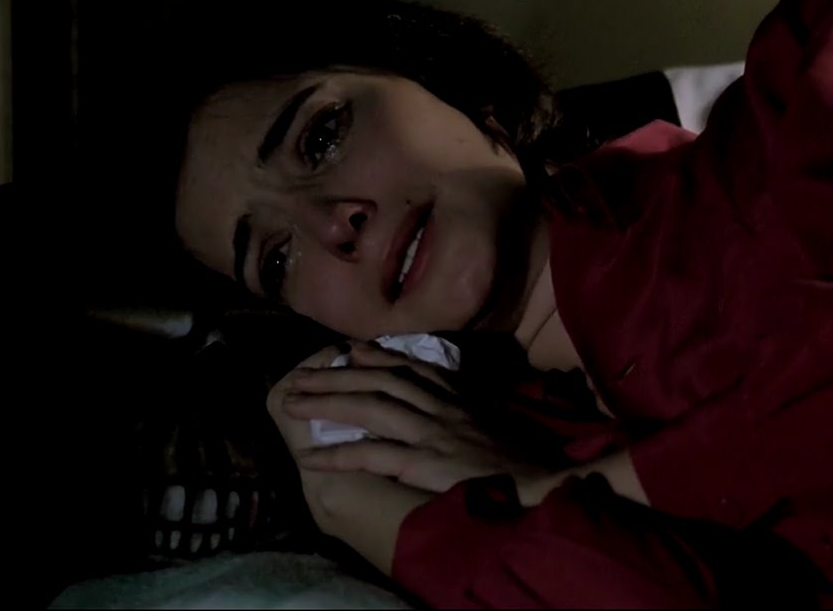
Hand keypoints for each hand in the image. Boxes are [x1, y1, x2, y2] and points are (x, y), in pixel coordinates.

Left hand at [271, 342, 549, 493]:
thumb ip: (465, 407)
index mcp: (456, 396)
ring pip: (370, 407)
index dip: (375, 356)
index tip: (347, 350)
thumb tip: (446, 400)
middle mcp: (440, 406)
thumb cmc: (519, 457)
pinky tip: (310, 457)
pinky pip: (372, 453)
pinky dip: (338, 453)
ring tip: (292, 403)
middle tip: (298, 376)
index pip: (409, 366)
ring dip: (327, 402)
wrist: (539, 481)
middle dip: (335, 376)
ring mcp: (431, 432)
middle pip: (378, 380)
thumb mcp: (491, 419)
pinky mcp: (424, 461)